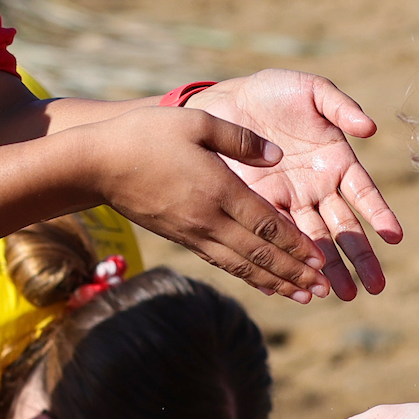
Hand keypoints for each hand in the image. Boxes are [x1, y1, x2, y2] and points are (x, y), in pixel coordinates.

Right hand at [85, 104, 333, 302]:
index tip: (320, 257)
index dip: (295, 243)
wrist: (96, 165)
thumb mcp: (196, 122)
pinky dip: (246, 275)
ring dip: (275, 282)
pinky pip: (220, 262)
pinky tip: (263, 283)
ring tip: (303, 296)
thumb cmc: (145, 135)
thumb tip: (277, 156)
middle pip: (259, 252)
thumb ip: (240, 139)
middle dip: (293, 272)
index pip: (265, 222)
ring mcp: (193, 232)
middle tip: (323, 288)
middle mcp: (208, 218)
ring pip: (241, 264)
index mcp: (218, 189)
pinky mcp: (180, 237)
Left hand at [187, 72, 402, 299]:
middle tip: (373, 288)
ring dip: (324, 269)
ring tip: (335, 296)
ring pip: (311, 240)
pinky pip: (271, 237)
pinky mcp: (258, 207)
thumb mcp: (312, 91)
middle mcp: (317, 189)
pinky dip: (278, 260)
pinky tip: (285, 285)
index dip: (379, 214)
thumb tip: (369, 128)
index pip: (364, 195)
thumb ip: (340, 106)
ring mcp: (288, 201)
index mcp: (337, 164)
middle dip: (358, 259)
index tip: (394, 236)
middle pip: (342, 229)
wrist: (227, 99)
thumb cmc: (276, 92)